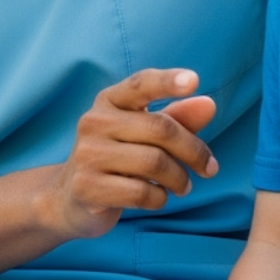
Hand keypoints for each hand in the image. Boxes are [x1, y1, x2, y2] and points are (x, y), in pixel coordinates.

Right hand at [48, 68, 218, 240]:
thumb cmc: (118, 160)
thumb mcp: (144, 135)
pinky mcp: (86, 187)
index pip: (141, 84)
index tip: (194, 81)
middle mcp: (94, 121)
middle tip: (209, 168)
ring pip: (154, 162)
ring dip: (179, 179)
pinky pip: (141, 192)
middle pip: (160, 128)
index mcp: (109, 101)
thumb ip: (176, 118)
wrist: (70, 198)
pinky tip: (157, 197)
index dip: (167, 81)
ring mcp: (87, 154)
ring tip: (183, 186)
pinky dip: (160, 198)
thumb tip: (209, 104)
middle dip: (193, 150)